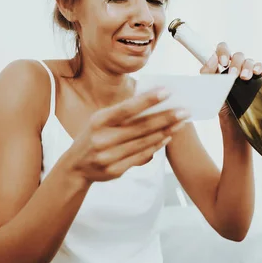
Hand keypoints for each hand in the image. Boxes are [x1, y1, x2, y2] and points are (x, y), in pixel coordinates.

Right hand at [61, 88, 189, 183]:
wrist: (75, 167)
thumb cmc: (94, 136)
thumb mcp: (101, 120)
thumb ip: (122, 113)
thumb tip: (152, 99)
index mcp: (99, 120)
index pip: (127, 108)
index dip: (148, 100)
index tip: (168, 91)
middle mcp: (103, 139)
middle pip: (141, 127)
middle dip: (166, 117)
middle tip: (185, 110)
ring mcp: (109, 156)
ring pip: (144, 142)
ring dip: (166, 131)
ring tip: (181, 122)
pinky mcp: (115, 170)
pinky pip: (141, 156)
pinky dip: (157, 145)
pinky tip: (168, 137)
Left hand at [199, 42, 261, 118]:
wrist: (230, 120)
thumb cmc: (219, 103)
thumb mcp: (209, 88)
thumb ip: (207, 72)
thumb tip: (212, 58)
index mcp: (220, 66)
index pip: (222, 49)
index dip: (223, 51)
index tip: (223, 63)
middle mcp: (234, 66)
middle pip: (237, 55)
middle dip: (236, 64)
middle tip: (233, 75)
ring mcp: (246, 72)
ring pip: (249, 61)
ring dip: (247, 67)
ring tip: (245, 78)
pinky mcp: (256, 79)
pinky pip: (260, 67)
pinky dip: (259, 67)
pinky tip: (257, 73)